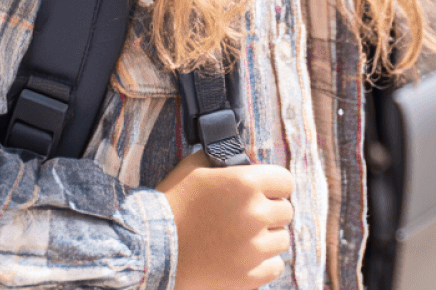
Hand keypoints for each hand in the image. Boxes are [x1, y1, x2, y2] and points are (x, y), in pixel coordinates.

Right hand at [156, 149, 293, 289]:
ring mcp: (253, 249)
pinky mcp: (248, 276)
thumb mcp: (193, 168)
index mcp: (244, 183)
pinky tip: (244, 256)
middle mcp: (255, 214)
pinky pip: (274, 266)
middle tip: (247, 215)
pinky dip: (263, 263)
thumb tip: (241, 159)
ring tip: (243, 236)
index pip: (285, 180)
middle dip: (269, 211)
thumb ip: (222, 160)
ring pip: (281, 240)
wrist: (151, 250)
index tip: (266, 191)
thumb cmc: (171, 204)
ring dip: (267, 237)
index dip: (275, 184)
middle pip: (285, 211)